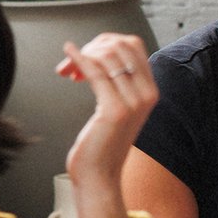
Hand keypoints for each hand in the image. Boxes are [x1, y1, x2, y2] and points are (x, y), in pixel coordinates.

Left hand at [57, 33, 155, 217]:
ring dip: (82, 55)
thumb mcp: (117, 107)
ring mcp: (133, 102)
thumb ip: (115, 83)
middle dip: (93, 45)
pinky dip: (78, 58)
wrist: (100, 175)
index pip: (133, 45)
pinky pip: (95, 73)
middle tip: (73, 62)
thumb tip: (93, 52)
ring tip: (67, 69)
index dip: (106, 41)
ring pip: (107, 56)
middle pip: (120, 45)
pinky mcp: (114, 110)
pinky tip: (67, 52)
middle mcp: (147, 94)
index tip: (88, 53)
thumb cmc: (102, 143)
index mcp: (150, 90)